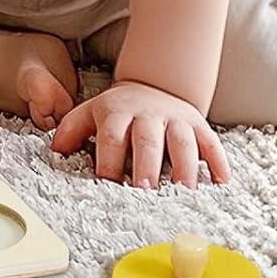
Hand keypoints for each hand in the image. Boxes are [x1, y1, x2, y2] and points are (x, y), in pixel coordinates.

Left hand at [49, 79, 229, 187]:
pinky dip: (218, 162)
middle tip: (146, 190)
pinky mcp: (199, 126)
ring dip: (184, 168)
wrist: (153, 84)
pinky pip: (212, 143)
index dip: (109, 160)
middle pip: (147, 140)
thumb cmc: (118, 111)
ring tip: (183, 193)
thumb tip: (55, 153)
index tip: (108, 185)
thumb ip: (71, 130)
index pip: (111, 136)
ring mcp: (176, 119)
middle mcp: (147, 114)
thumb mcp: (90, 112)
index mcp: (117, 112)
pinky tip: (221, 182)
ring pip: (182, 142)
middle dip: (146, 164)